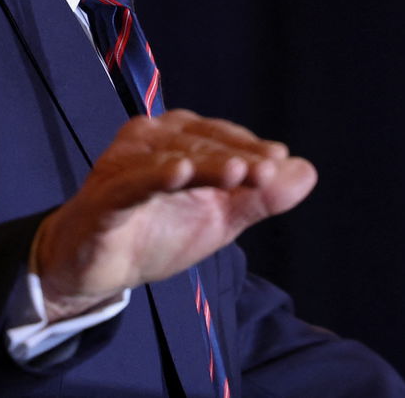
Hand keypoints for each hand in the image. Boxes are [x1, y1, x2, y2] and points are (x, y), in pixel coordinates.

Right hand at [30, 109, 316, 320]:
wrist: (97, 267)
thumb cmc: (158, 230)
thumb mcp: (218, 218)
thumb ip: (260, 196)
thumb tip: (307, 171)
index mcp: (179, 136)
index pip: (221, 136)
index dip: (251, 148)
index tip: (280, 163)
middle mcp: (150, 138)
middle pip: (200, 142)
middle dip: (236, 156)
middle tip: (268, 173)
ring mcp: (124, 163)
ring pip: (170, 156)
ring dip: (205, 163)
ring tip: (236, 173)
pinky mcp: (105, 194)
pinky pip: (132, 182)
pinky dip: (155, 175)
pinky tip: (179, 173)